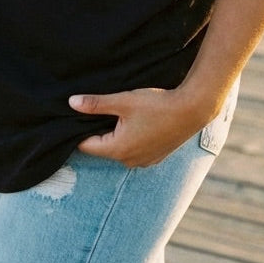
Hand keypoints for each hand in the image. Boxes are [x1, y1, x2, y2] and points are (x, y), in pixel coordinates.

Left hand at [69, 87, 207, 167]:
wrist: (192, 109)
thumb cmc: (157, 104)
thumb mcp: (123, 100)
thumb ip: (96, 104)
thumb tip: (71, 103)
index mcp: (118, 149)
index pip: (86, 145)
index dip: (79, 130)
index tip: (80, 116)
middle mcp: (129, 161)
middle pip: (102, 147)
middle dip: (99, 131)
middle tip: (101, 111)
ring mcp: (144, 161)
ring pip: (119, 149)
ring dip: (116, 135)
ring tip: (122, 116)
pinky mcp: (155, 157)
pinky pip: (134, 150)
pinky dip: (131, 139)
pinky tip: (138, 123)